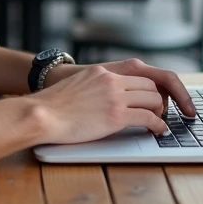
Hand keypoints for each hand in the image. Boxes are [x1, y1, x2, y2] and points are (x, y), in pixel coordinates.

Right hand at [32, 59, 195, 145]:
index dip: (148, 90)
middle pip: (150, 86)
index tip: (152, 99)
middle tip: (159, 113)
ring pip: (153, 100)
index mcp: (102, 72)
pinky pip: (148, 118)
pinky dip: (158, 125)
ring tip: (159, 122)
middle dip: (158, 100)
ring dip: (160, 113)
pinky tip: (158, 131)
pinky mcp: (116, 116)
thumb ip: (94, 88)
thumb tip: (104, 100)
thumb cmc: (53, 106)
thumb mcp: (77, 86)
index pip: (137, 75)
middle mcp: (111, 80)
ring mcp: (115, 97)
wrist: (42, 114)